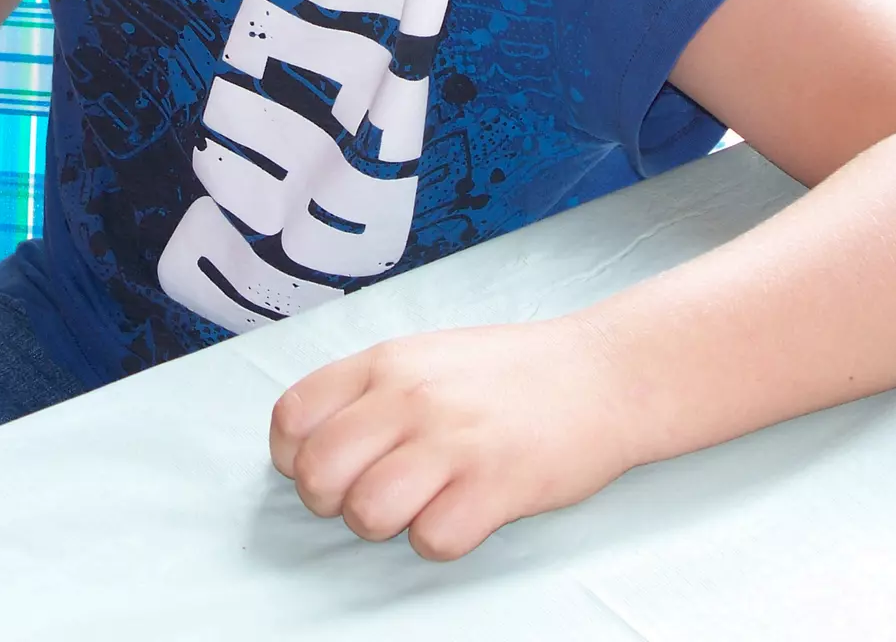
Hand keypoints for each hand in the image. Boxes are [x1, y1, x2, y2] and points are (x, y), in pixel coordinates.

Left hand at [268, 317, 636, 560]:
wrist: (603, 374)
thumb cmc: (512, 372)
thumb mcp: (427, 355)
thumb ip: (370, 390)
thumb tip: (313, 440)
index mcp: (385, 362)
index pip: (292, 417)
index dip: (295, 456)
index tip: (326, 465)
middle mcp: (410, 397)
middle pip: (318, 475)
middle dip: (332, 501)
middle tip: (369, 494)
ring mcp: (453, 441)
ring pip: (367, 514)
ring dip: (385, 526)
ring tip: (419, 504)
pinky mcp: (496, 485)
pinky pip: (432, 541)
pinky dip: (441, 540)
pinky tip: (463, 513)